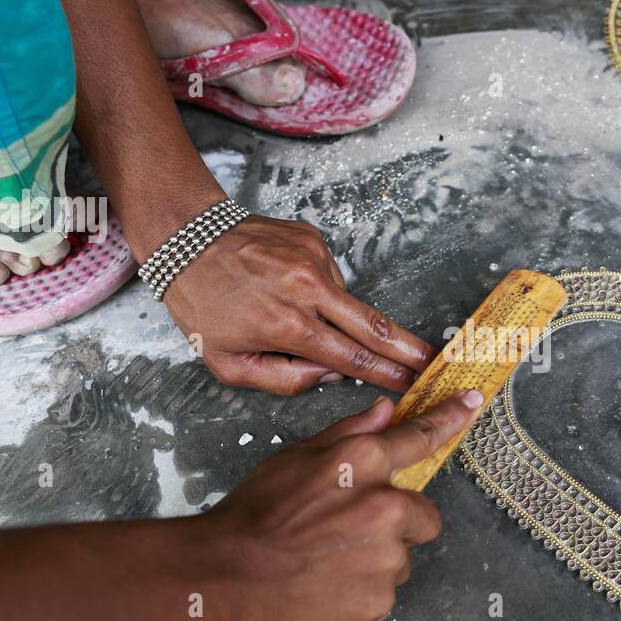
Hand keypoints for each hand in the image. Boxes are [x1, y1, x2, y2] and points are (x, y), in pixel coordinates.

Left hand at [162, 215, 435, 393]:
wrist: (185, 236)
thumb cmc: (201, 304)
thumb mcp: (227, 363)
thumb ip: (283, 380)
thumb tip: (330, 373)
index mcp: (287, 326)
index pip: (353, 357)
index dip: (388, 374)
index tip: (414, 384)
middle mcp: (308, 289)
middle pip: (375, 326)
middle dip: (408, 348)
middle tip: (435, 361)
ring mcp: (314, 259)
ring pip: (346, 301)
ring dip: (335, 315)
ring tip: (286, 310)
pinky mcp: (314, 239)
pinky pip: (330, 276)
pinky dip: (317, 289)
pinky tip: (285, 286)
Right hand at [198, 390, 484, 620]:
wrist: (218, 582)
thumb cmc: (249, 517)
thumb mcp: (292, 460)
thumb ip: (346, 435)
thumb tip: (384, 412)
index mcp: (361, 463)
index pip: (420, 437)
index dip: (451, 418)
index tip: (474, 402)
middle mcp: (384, 506)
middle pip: (422, 516)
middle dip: (396, 525)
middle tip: (344, 534)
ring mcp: (385, 558)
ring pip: (399, 559)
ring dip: (373, 563)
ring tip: (322, 565)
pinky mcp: (378, 601)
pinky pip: (382, 594)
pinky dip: (359, 594)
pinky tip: (321, 590)